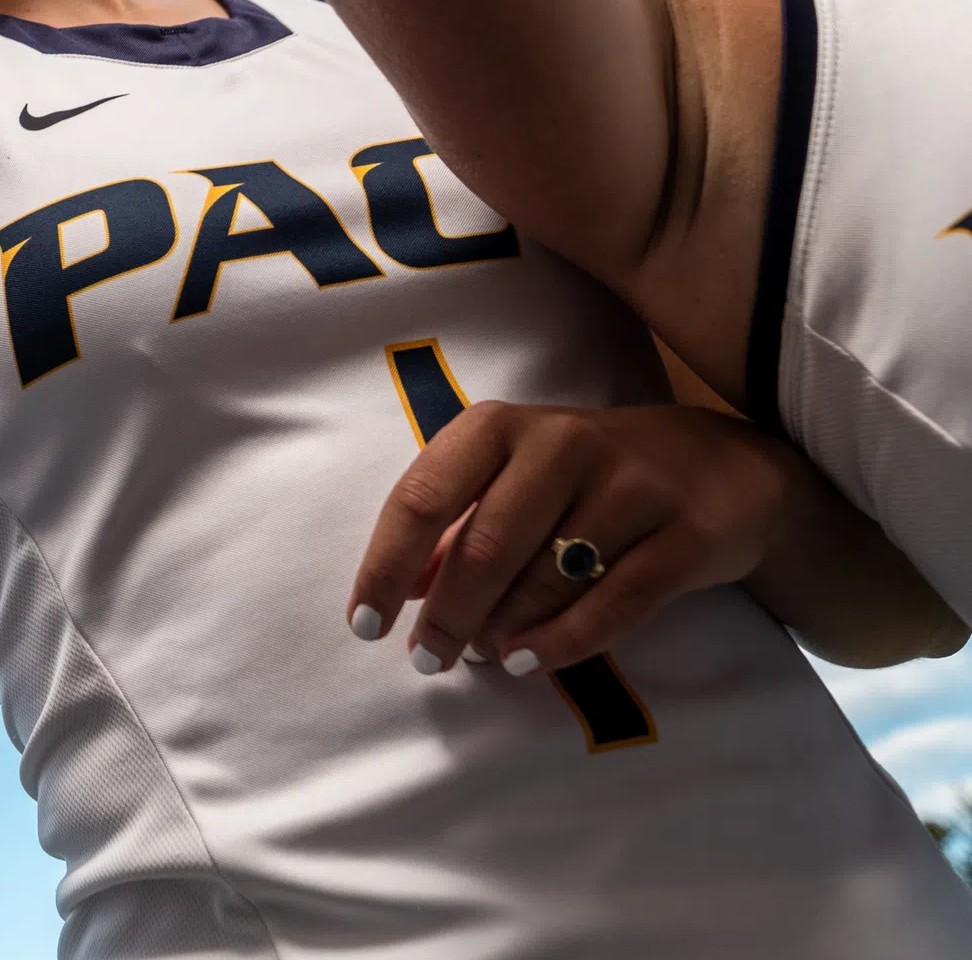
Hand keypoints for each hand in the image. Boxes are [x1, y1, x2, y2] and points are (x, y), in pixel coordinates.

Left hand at [349, 400, 803, 679]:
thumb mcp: (513, 478)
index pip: (424, 497)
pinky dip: (563, 641)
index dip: (386, 565)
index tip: (364, 625)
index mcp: (500, 426)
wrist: (723, 465)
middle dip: (447, 615)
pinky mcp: (688, 535)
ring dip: (503, 628)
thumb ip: (457, 524)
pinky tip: (528, 662)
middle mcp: (561, 444)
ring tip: (483, 654)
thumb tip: (401, 586)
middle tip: (428, 660)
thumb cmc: (589, 474)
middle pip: (485, 546)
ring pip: (547, 578)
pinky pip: (616, 603)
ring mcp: (631, 487)